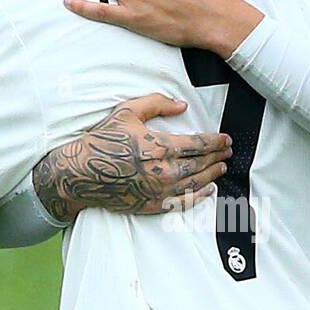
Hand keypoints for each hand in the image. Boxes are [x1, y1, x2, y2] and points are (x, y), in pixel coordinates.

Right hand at [32, 93, 232, 222]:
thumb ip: (157, 103)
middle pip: (201, 164)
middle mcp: (163, 171)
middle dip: (217, 156)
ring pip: (196, 183)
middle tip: (228, 152)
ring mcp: (159, 191)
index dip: (216, 141)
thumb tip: (182, 106)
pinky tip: (208, 189)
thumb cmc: (102, 140)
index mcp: (159, 146)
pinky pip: (184, 202)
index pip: (198, 144)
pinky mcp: (152, 205)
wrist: (80, 173)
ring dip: (212, 174)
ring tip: (221, 167)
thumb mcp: (127, 112)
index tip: (225, 139)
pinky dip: (200, 196)